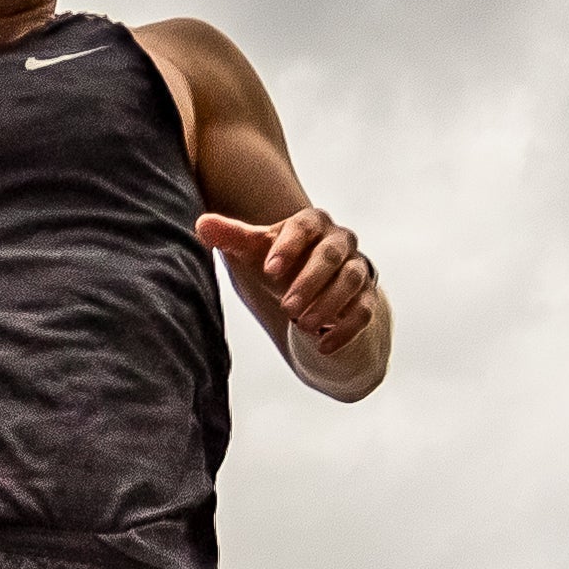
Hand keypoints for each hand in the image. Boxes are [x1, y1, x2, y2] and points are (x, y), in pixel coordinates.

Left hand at [199, 206, 380, 353]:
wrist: (311, 278)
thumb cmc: (280, 258)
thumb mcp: (255, 249)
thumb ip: (231, 236)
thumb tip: (202, 224)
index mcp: (312, 222)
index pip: (303, 227)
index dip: (288, 247)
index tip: (269, 270)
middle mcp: (339, 241)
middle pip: (330, 256)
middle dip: (309, 282)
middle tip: (286, 308)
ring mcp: (356, 267)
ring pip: (351, 281)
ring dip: (329, 305)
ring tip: (303, 327)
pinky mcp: (366, 296)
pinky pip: (364, 311)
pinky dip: (346, 330)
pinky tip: (323, 346)